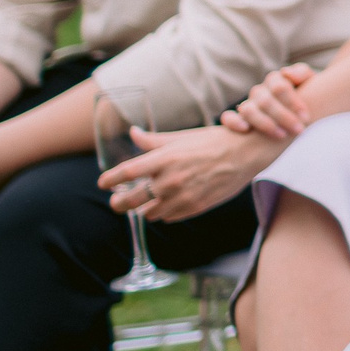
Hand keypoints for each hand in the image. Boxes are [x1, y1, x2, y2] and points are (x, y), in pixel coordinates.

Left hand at [100, 123, 279, 222]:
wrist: (246, 154)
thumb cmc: (214, 142)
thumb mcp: (182, 137)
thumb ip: (154, 141)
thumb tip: (134, 133)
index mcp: (164, 158)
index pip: (126, 173)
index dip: (110, 180)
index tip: (103, 183)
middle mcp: (170, 179)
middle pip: (131, 199)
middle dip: (119, 203)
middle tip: (116, 201)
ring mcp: (183, 196)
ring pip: (150, 213)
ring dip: (144, 209)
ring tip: (144, 203)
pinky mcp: (195, 208)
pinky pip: (169, 217)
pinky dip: (163, 213)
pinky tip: (166, 204)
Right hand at [227, 64, 316, 139]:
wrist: (301, 111)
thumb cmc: (307, 95)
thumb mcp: (310, 82)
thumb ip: (301, 73)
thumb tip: (286, 73)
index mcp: (275, 81)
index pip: (279, 87)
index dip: (293, 102)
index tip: (306, 116)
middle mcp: (260, 92)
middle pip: (265, 101)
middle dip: (283, 116)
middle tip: (299, 129)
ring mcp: (248, 105)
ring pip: (248, 110)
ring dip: (264, 123)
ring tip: (281, 135)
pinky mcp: (240, 119)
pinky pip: (228, 118)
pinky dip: (233, 122)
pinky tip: (245, 129)